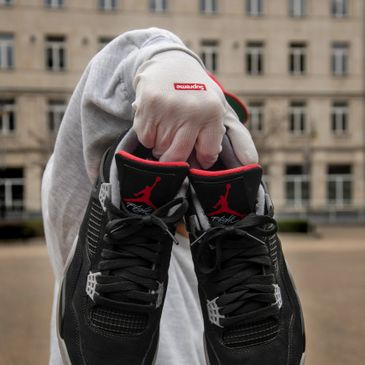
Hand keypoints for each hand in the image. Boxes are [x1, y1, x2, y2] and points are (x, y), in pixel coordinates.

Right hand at [133, 50, 256, 166]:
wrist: (169, 62)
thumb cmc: (197, 93)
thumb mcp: (219, 108)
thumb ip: (237, 137)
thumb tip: (251, 163)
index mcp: (213, 112)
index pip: (207, 155)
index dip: (202, 159)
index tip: (198, 154)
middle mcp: (192, 110)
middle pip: (178, 156)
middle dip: (175, 159)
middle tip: (176, 147)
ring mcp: (168, 108)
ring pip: (159, 149)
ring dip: (161, 146)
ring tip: (167, 127)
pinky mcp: (148, 105)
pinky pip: (145, 139)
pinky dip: (148, 136)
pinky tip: (156, 120)